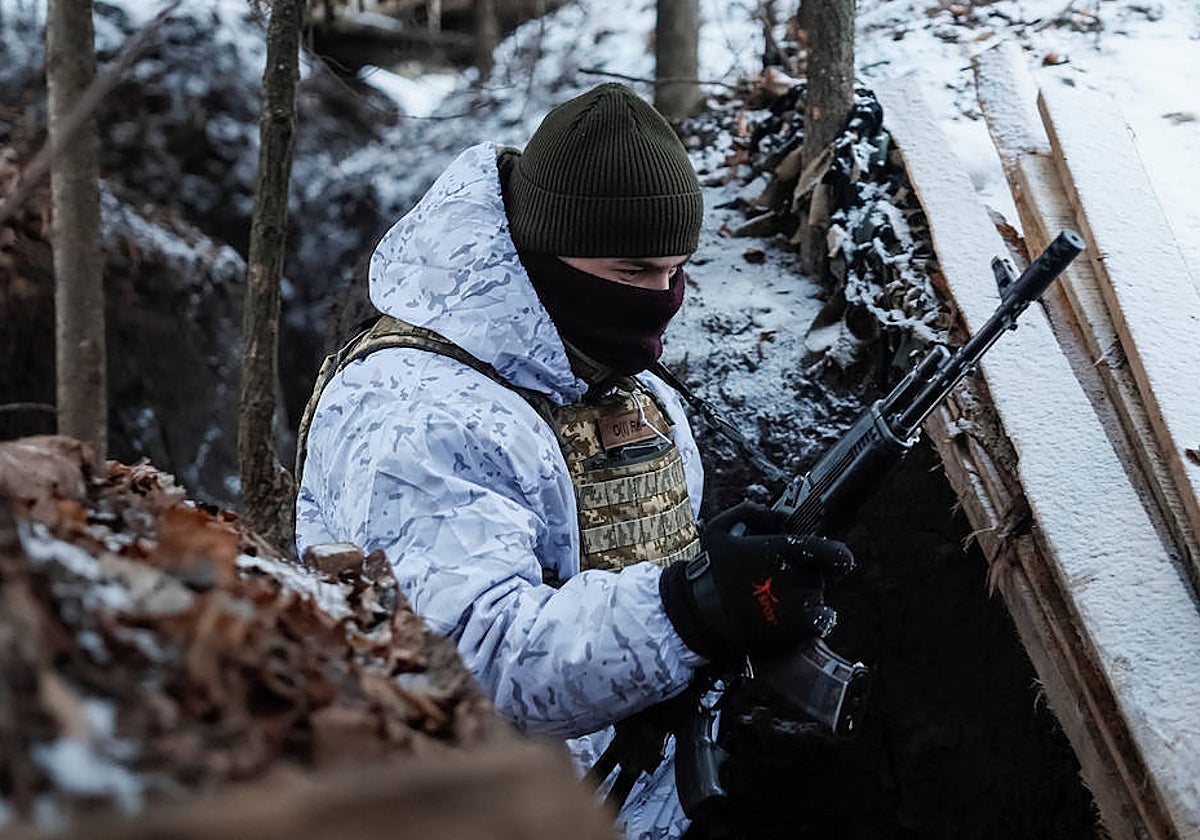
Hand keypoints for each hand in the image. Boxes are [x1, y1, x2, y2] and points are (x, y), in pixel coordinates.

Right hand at [659, 502, 853, 662]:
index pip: (834, 555)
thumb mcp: (720, 529)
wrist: (699, 615)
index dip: (836, 557)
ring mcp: (798, 606)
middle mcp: (795, 577)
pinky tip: (793, 617)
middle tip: (779, 581)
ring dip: (805, 597)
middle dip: (804, 575)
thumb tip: (781, 516)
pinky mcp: (795, 631)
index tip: (831, 561)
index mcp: (781, 550)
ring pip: (817, 597)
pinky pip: (820, 622)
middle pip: (819, 575)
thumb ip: (752, 513)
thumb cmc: (710, 571)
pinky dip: (813, 619)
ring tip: (777, 601)